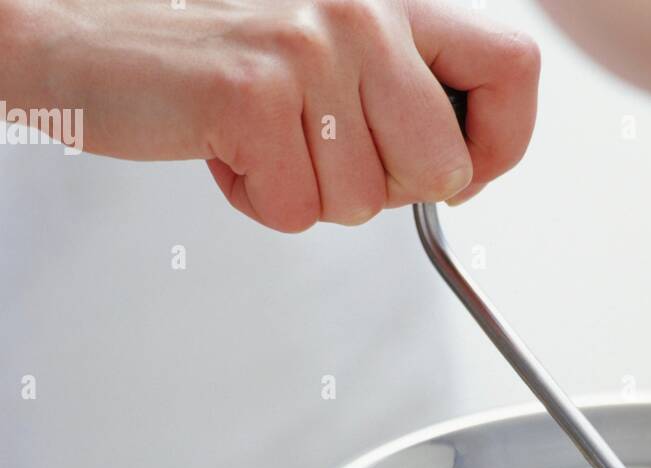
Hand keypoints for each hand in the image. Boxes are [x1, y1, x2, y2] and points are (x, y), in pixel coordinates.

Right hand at [16, 0, 539, 230]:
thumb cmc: (210, 52)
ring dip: (312, 195)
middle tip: (322, 149)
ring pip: (368, 203)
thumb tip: (465, 163)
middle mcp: (362, 9)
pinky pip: (299, 213)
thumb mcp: (330, 47)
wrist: (85, 35)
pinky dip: (260, 203)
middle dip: (386, 190)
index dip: (499, 144)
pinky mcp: (254, 94)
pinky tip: (226, 149)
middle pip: (444, 170)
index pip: (515, 70)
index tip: (463, 170)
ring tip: (263, 137)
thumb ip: (402, 86)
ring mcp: (310, 48)